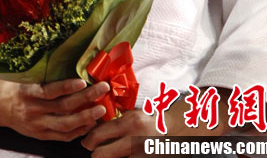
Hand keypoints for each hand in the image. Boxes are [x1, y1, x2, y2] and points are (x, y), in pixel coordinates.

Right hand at [0, 74, 109, 141]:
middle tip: (103, 89)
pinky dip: (77, 132)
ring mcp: (36, 126)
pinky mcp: (39, 135)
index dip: (67, 87)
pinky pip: (61, 136)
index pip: (49, 91)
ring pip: (65, 126)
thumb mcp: (19, 72)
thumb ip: (37, 67)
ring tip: (102, 110)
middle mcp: (31, 111)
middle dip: (86, 99)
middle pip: (63, 108)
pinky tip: (90, 124)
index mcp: (26, 92)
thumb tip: (60, 48)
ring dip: (86, 118)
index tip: (83, 80)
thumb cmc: (8, 82)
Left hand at [81, 95, 230, 157]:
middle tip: (91, 149)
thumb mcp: (137, 112)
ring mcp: (141, 155)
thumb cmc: (156, 118)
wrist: (181, 130)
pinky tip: (121, 156)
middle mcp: (134, 141)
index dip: (89, 139)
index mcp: (131, 123)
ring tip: (104, 153)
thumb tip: (97, 121)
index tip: (85, 140)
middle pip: (102, 155)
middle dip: (94, 153)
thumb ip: (119, 118)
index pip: (100, 134)